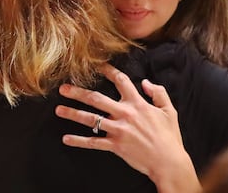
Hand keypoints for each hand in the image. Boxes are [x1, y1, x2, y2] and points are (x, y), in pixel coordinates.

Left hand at [55, 64, 197, 191]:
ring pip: (90, 119)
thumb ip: (158, 93)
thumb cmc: (169, 137)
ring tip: (58, 110)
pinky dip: (78, 141)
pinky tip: (66, 139)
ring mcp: (118, 130)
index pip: (121, 81)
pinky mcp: (115, 145)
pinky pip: (93, 142)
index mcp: (137, 103)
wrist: (169, 162)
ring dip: (72, 114)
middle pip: (96, 99)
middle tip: (63, 88)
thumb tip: (146, 82)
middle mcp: (125, 114)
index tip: (96, 65)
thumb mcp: (169, 111)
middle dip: (78, 92)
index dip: (108, 71)